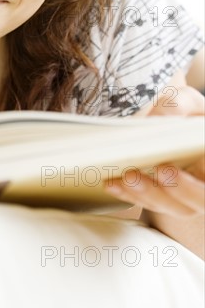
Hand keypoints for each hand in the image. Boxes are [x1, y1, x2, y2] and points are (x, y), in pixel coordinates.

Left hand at [105, 83, 204, 216]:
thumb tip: (155, 118)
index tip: (177, 165)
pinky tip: (112, 184)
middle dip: (180, 188)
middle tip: (160, 171)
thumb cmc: (183, 109)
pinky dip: (130, 196)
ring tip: (128, 177)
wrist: (168, 119)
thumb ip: (177, 106)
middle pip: (201, 199)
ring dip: (149, 195)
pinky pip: (149, 204)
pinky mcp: (162, 199)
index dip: (200, 176)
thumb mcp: (185, 100)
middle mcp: (204, 183)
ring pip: (172, 206)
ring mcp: (185, 196)